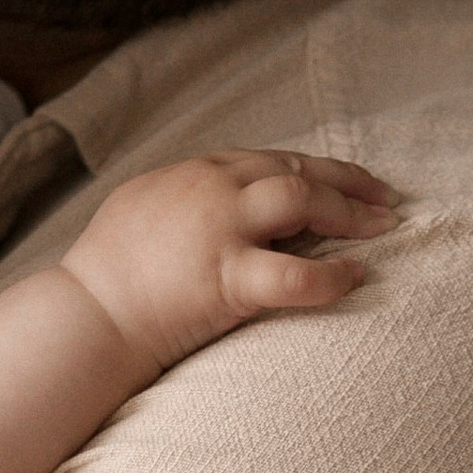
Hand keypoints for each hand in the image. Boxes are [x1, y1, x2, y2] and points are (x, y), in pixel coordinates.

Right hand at [58, 150, 393, 377]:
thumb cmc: (109, 273)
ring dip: (349, 210)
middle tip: (384, 199)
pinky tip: (356, 277)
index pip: (268, 158)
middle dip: (347, 181)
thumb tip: (218, 202)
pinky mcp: (226, 277)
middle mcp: (210, 188)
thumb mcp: (142, 208)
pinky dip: (334, 275)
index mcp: (192, 172)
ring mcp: (220, 228)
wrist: (88, 314)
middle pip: (295, 168)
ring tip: (381, 227)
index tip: (344, 181)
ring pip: (303, 198)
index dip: (313, 168)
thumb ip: (185, 197)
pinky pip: (297, 275)